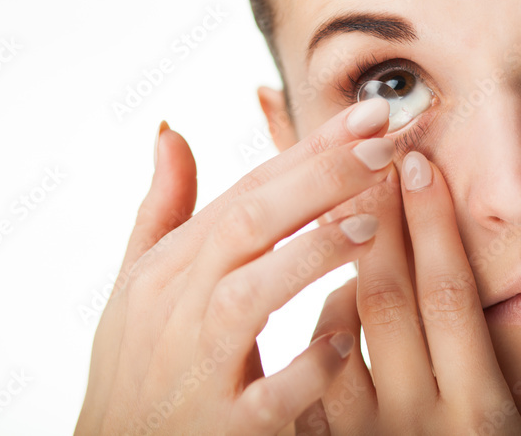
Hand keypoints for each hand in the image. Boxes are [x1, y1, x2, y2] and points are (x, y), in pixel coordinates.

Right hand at [75, 99, 398, 434]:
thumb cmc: (136, 366)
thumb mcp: (137, 285)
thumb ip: (163, 209)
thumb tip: (170, 129)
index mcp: (168, 270)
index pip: (245, 193)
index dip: (308, 151)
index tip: (369, 115)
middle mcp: (177, 311)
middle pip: (246, 227)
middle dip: (317, 181)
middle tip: (383, 145)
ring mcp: (196, 371)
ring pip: (247, 299)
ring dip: (308, 257)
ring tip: (371, 226)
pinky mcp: (218, 428)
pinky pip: (266, 396)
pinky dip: (304, 368)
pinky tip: (345, 343)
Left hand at [297, 151, 520, 435]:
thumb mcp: (506, 423)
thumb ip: (485, 364)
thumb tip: (462, 270)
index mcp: (481, 416)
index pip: (451, 295)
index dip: (433, 224)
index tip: (419, 165)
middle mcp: (420, 426)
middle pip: (389, 299)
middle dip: (378, 220)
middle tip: (369, 160)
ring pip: (337, 329)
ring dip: (343, 273)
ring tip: (349, 219)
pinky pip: (309, 371)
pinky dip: (323, 326)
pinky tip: (338, 302)